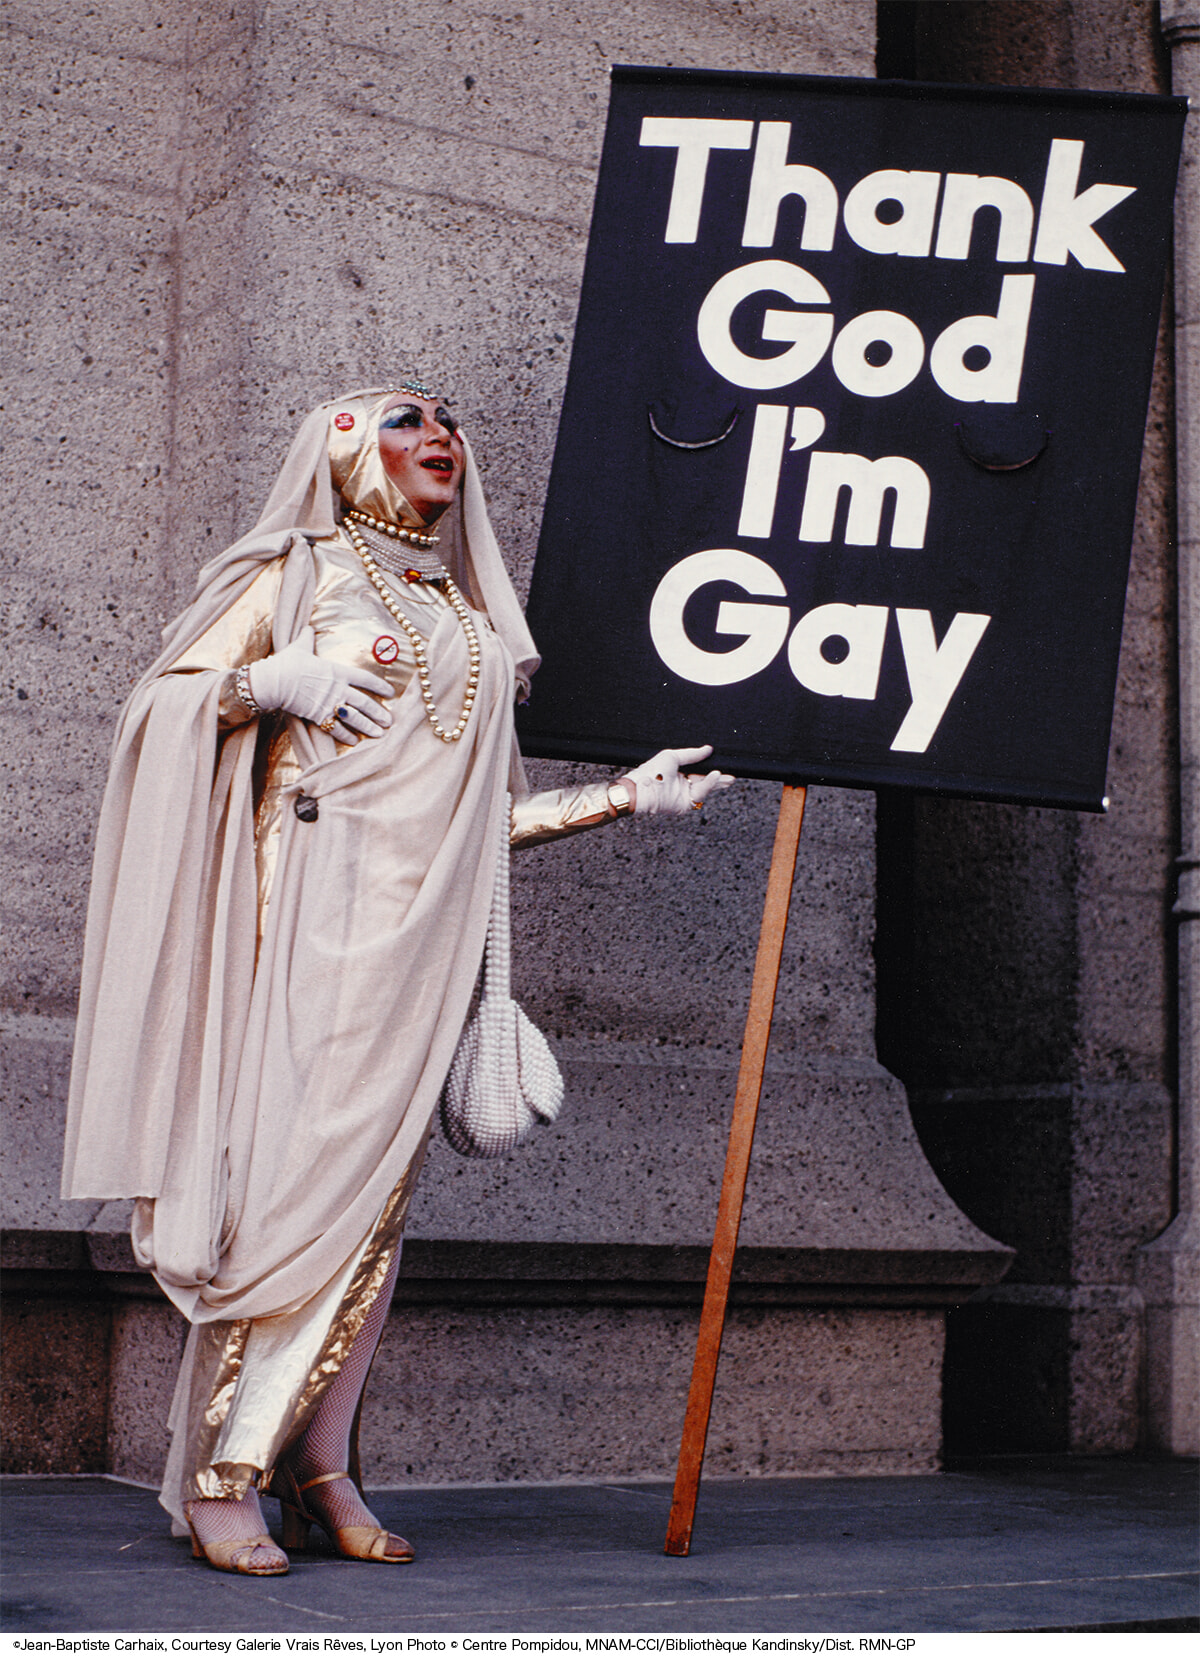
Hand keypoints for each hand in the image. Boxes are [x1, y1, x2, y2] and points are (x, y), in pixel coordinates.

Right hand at [247, 629, 392, 744]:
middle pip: (364, 703)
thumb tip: (308, 628)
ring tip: (379, 734)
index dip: (380, 686)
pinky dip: (346, 736)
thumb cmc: (286, 663)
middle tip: (389, 721)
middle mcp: (337, 689)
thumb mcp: (299, 647)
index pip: (365, 679)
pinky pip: (336, 729)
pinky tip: (355, 741)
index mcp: (337, 671)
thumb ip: (307, 638)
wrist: (273, 681)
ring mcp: (329, 704)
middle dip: (378, 713)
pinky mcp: (318, 716)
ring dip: (368, 727)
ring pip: (354, 718)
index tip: (390, 693)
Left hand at [622, 745, 734, 815]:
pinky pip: (700, 794)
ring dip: (716, 782)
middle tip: (732, 774)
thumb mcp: (673, 756)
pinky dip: (708, 785)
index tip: (724, 764)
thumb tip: (708, 749)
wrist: (643, 788)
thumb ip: (692, 754)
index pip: (699, 770)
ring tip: (725, 776)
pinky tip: (715, 777)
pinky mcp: (685, 805)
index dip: (711, 768)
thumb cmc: (652, 770)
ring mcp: (684, 795)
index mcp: (679, 772)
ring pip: (705, 788)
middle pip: (705, 781)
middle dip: (719, 778)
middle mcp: (682, 784)